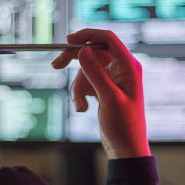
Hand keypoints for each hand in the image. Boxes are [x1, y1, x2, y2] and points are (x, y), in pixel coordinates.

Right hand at [51, 29, 150, 158]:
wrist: (125, 148)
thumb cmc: (124, 126)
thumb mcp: (108, 98)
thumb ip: (95, 73)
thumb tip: (83, 50)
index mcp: (129, 66)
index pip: (108, 39)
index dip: (88, 35)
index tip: (68, 41)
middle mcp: (121, 69)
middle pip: (92, 52)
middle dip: (74, 61)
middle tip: (55, 65)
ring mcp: (112, 79)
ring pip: (86, 70)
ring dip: (78, 86)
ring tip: (80, 106)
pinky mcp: (104, 88)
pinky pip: (86, 82)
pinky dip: (80, 93)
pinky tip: (83, 108)